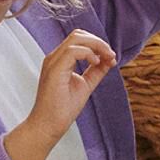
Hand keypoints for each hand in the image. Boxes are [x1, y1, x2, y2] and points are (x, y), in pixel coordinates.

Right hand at [5, 30, 115, 159]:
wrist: (48, 125)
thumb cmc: (63, 109)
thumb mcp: (85, 85)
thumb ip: (96, 71)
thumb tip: (109, 60)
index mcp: (60, 60)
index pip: (78, 40)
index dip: (97, 44)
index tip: (111, 58)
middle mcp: (54, 57)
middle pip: (78, 35)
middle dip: (99, 42)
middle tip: (111, 55)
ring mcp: (52, 62)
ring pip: (76, 38)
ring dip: (97, 45)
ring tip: (107, 58)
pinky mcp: (54, 69)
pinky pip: (72, 51)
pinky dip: (88, 54)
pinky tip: (96, 63)